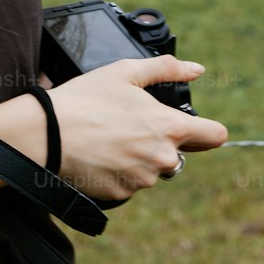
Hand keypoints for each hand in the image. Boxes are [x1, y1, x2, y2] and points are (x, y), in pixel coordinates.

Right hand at [38, 56, 226, 200]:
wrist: (49, 134)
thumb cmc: (87, 99)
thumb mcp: (126, 71)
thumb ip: (167, 69)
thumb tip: (196, 69)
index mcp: (169, 127)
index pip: (215, 136)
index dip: (207, 130)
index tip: (196, 128)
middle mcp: (162, 158)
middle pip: (177, 153)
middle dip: (160, 142)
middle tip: (129, 125)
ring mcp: (142, 179)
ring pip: (152, 169)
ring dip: (139, 158)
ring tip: (111, 138)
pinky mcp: (122, 194)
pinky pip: (130, 184)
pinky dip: (120, 172)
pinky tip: (102, 155)